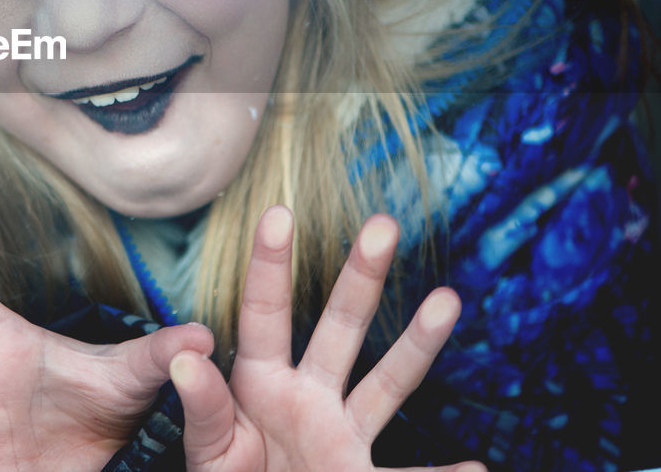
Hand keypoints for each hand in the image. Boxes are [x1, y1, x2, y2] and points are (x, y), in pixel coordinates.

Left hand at [169, 207, 485, 471]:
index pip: (264, 314)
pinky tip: (477, 467)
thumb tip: (184, 360)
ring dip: (418, 343)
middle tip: (384, 223)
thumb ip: (204, 410)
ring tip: (448, 298)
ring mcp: (339, 436)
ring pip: (386, 383)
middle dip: (361, 277)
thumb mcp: (207, 452)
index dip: (269, 264)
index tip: (279, 213)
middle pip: (339, 327)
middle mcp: (306, 399)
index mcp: (259, 386)